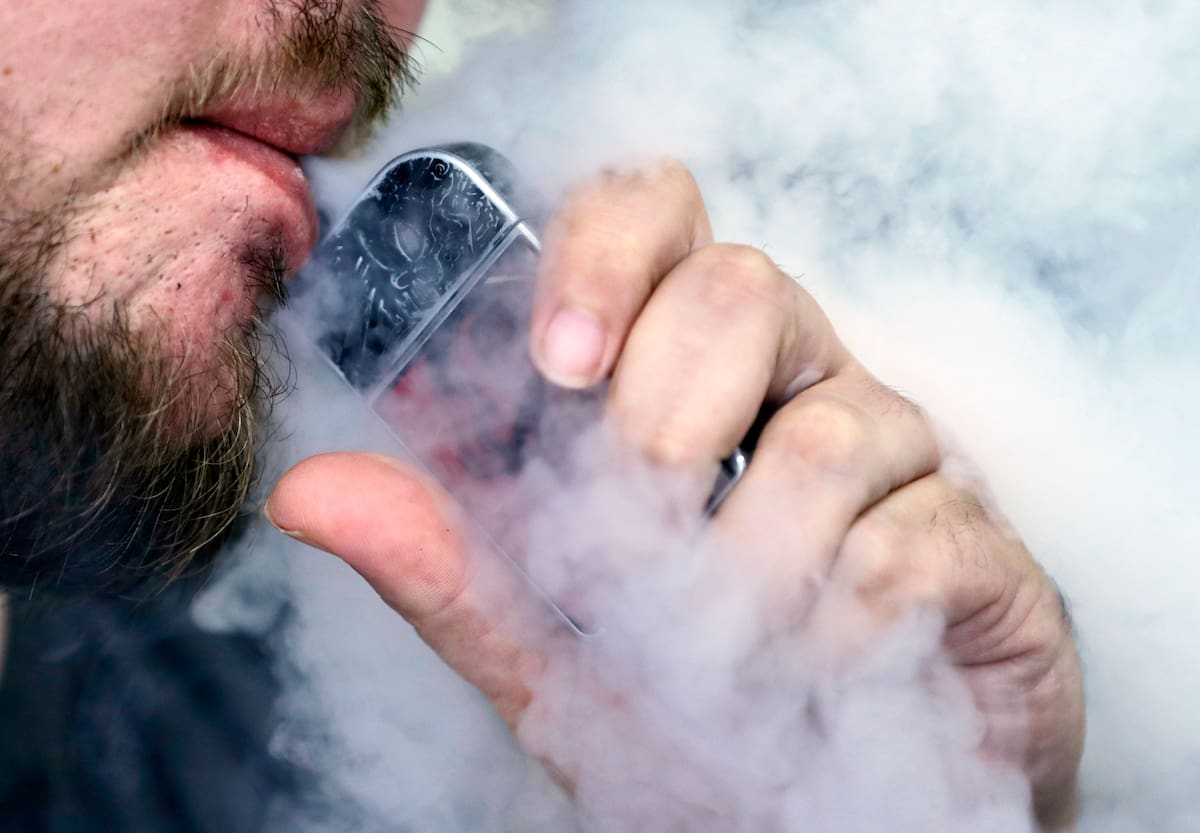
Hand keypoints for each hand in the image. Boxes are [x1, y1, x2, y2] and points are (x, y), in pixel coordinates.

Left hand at [266, 161, 1083, 829]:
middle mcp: (803, 383)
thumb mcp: (541, 641)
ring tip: (727, 649)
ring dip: (749, 570)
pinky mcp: (978, 544)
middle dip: (667, 419)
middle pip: (748, 291)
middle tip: (644, 525)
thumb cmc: (681, 707)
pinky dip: (836, 632)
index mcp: (695, 372)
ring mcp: (902, 457)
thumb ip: (445, 564)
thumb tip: (309, 494)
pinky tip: (818, 673)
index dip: (608, 252)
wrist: (804, 809)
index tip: (558, 365)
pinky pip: (907, 544)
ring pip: (831, 434)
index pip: (663, 219)